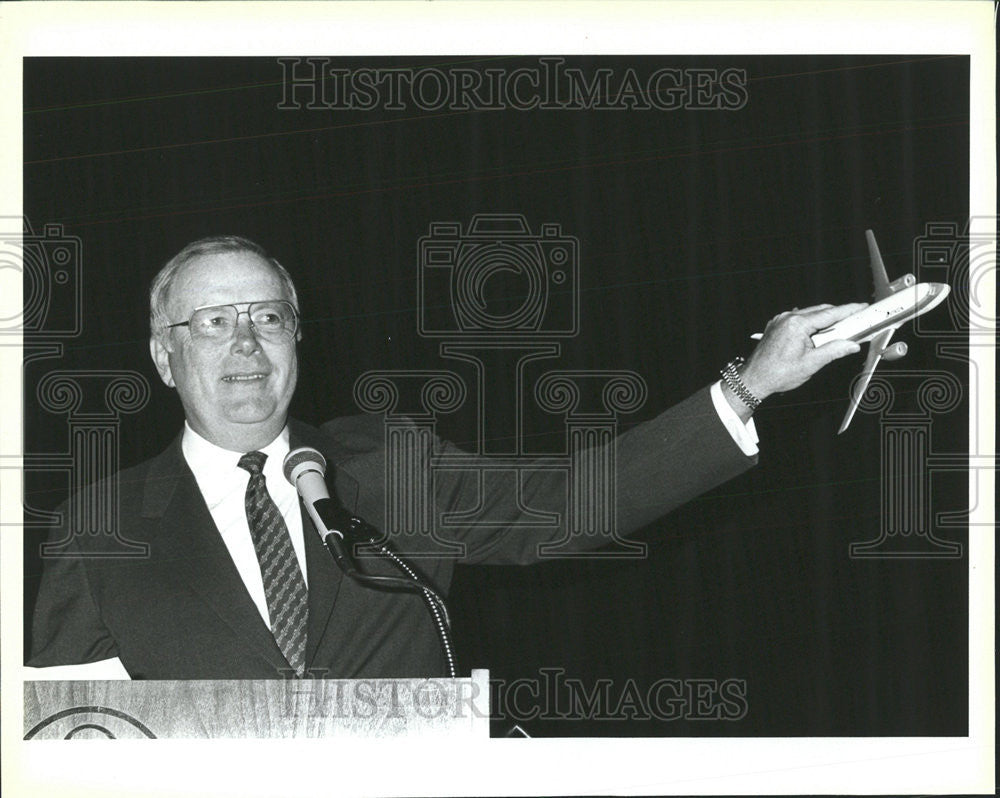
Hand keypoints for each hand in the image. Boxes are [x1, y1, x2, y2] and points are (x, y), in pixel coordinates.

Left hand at [740, 303, 866, 401]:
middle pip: (821, 311)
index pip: (830, 313)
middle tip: (855, 323)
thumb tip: (851, 345)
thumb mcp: (811, 364)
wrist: (753, 379)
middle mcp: (787, 318)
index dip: (849, 310)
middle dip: (839, 317)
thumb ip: (834, 351)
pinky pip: (798, 320)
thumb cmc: (777, 373)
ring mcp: (780, 321)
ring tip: (836, 334)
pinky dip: (811, 325)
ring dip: (824, 322)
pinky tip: (817, 336)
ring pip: (810, 315)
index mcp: (797, 324)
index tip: (862, 307)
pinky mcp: (776, 326)